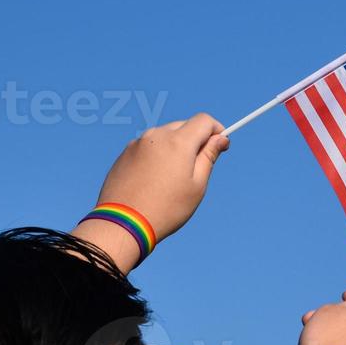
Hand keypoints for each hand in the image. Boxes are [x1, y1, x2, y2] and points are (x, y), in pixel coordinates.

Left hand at [94, 113, 230, 245]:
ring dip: (175, 147)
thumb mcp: (196, 185)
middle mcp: (157, 136)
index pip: (204, 121)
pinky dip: (157, 155)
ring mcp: (138, 143)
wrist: (124, 223)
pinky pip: (148, 147)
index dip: (217, 130)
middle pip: (184, 126)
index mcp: (178, 142)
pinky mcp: (125, 153)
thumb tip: (220, 138)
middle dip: (196, 139)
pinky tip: (155, 180)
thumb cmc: (166, 208)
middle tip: (197, 166)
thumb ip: (209, 157)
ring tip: (172, 178)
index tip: (221, 145)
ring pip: (165, 136)